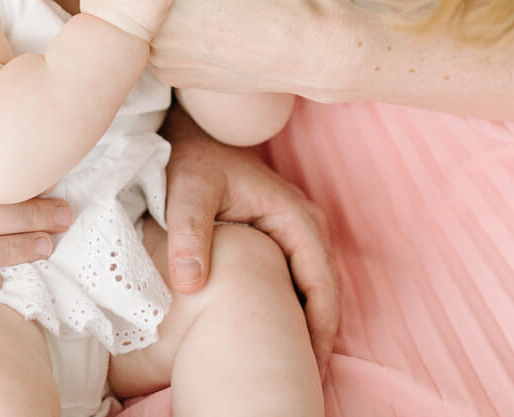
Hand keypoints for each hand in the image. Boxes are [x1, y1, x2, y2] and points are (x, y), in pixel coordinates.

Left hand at [161, 106, 339, 372]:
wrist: (190, 132)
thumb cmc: (191, 158)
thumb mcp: (187, 191)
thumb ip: (188, 233)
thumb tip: (189, 284)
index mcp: (295, 216)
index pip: (321, 284)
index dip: (319, 329)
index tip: (307, 366)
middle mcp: (306, 224)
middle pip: (326, 293)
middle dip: (319, 337)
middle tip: (303, 380)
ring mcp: (297, 231)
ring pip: (315, 290)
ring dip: (310, 327)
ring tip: (294, 367)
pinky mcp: (282, 237)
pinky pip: (299, 281)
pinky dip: (295, 310)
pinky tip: (278, 336)